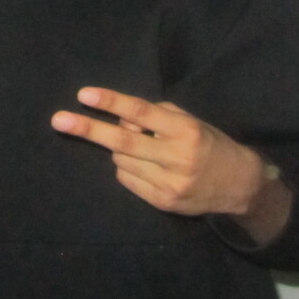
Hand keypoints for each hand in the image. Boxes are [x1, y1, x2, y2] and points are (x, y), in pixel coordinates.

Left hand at [51, 87, 289, 241]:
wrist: (239, 186)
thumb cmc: (209, 144)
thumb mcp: (190, 122)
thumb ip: (156, 116)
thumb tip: (121, 117)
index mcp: (186, 131)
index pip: (142, 113)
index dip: (112, 103)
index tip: (85, 95)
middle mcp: (176, 158)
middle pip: (123, 142)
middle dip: (88, 130)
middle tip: (59, 120)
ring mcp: (168, 184)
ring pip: (122, 160)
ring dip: (121, 150)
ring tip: (144, 149)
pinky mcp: (162, 202)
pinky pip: (127, 179)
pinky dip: (128, 168)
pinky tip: (147, 166)